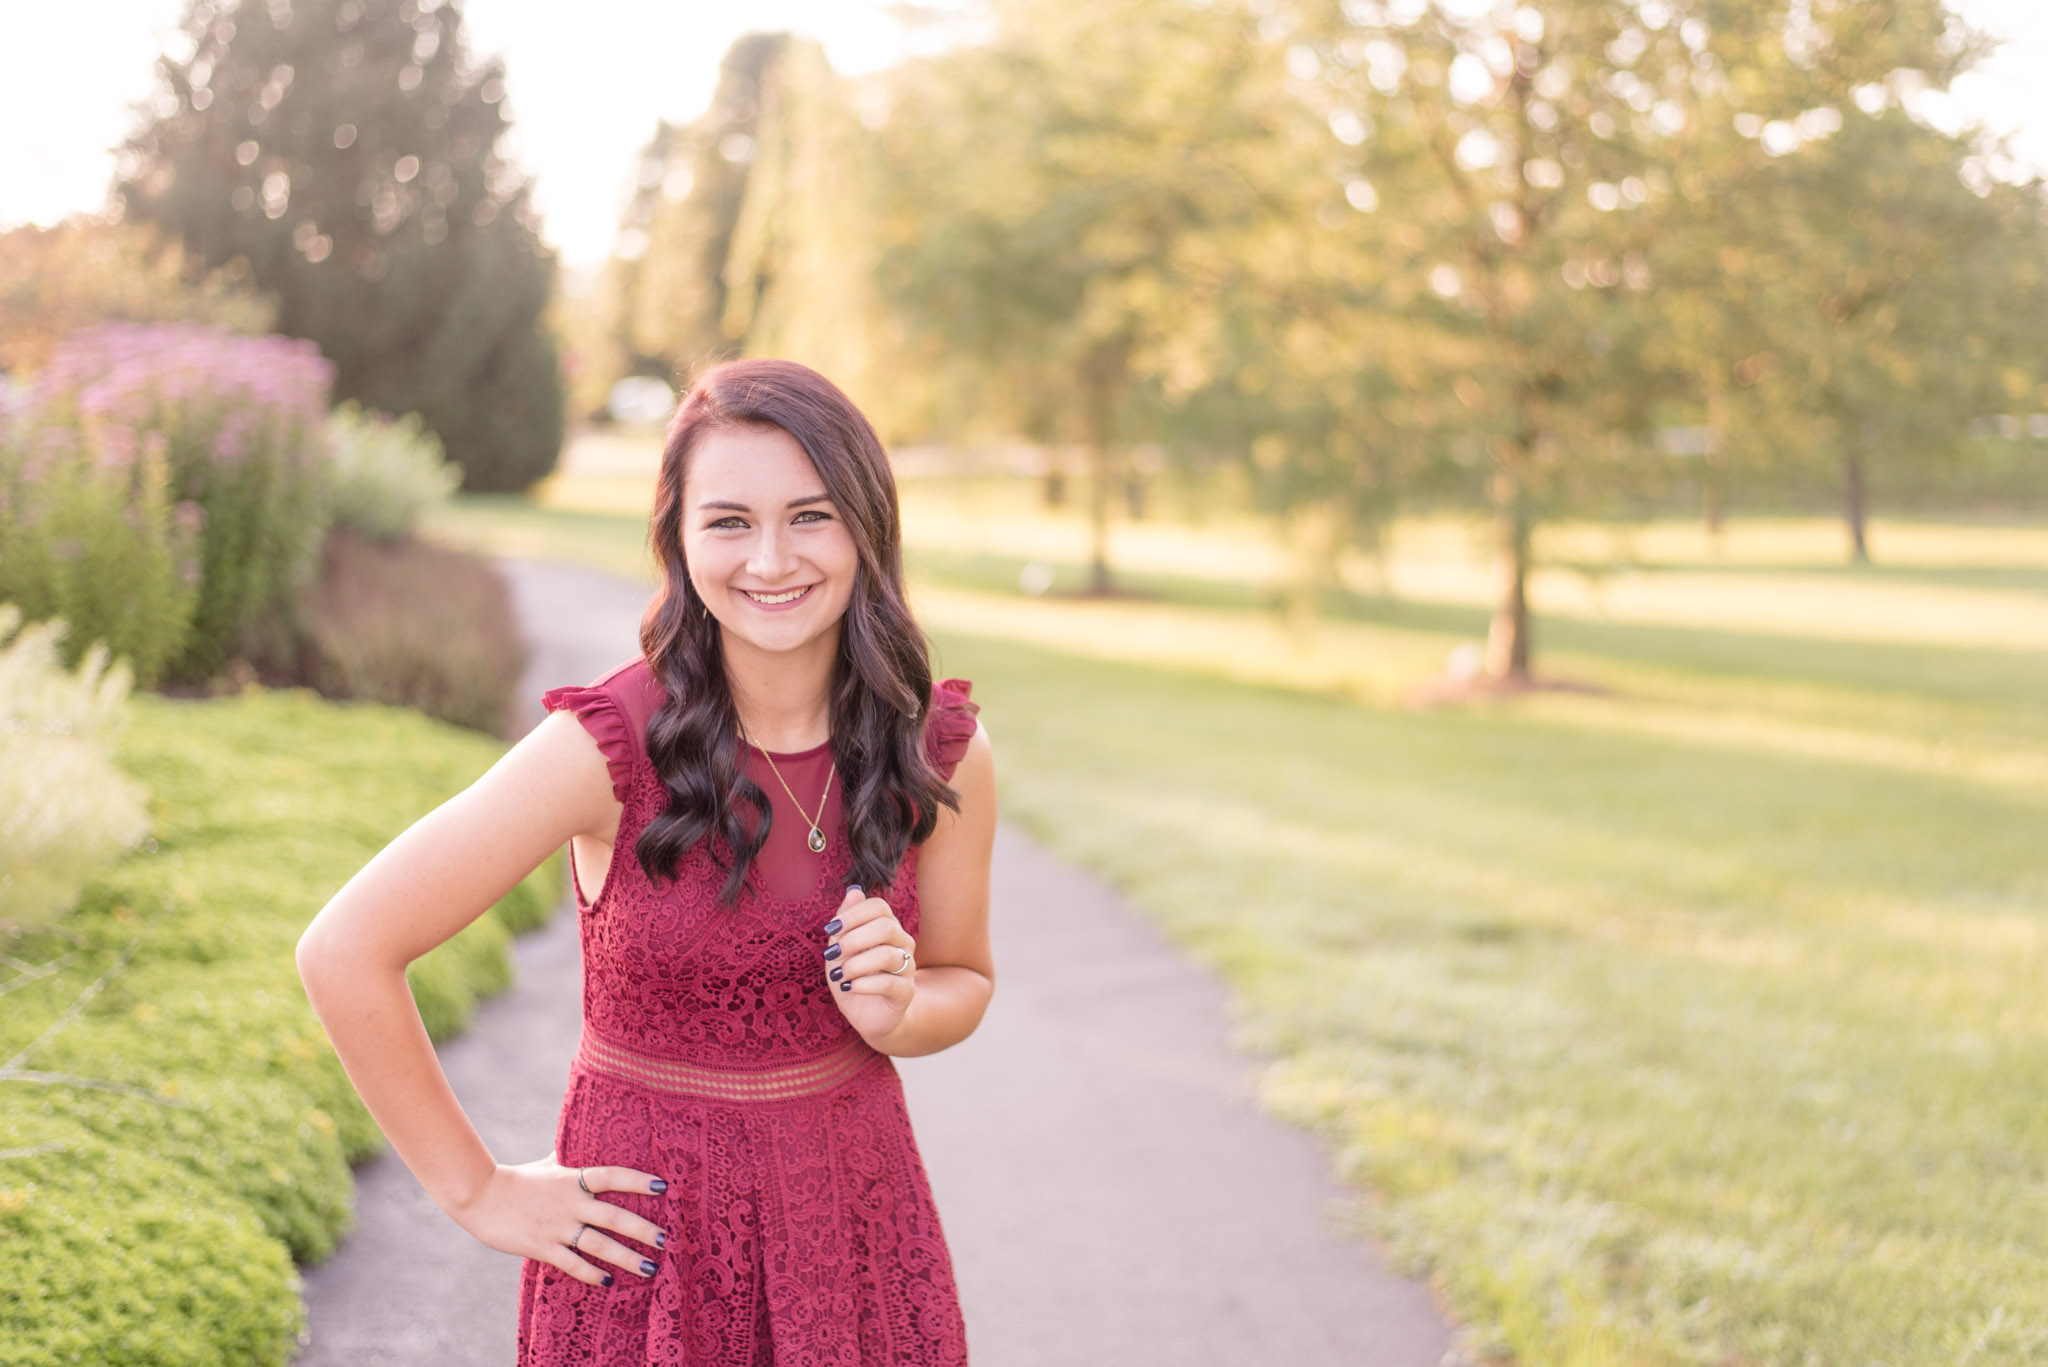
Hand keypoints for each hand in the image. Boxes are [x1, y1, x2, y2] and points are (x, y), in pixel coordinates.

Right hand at [449, 1149, 670, 1286]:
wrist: (479, 1196)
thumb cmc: (517, 1179)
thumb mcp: (548, 1164)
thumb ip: (571, 1157)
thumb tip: (584, 1136)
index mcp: (572, 1179)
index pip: (613, 1176)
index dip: (638, 1181)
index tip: (663, 1187)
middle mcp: (570, 1203)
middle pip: (614, 1216)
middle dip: (643, 1229)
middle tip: (666, 1240)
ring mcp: (557, 1227)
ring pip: (599, 1245)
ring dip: (627, 1258)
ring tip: (650, 1268)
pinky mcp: (542, 1248)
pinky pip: (572, 1264)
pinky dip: (592, 1274)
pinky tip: (608, 1282)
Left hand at [822, 884, 915, 1041]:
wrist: (868, 1014)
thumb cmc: (854, 976)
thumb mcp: (842, 948)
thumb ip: (847, 921)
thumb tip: (854, 890)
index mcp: (887, 927)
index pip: (879, 907)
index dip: (854, 914)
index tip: (830, 929)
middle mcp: (902, 943)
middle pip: (886, 927)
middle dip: (854, 939)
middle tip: (832, 954)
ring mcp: (907, 967)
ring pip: (888, 955)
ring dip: (856, 964)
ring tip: (839, 975)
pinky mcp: (906, 992)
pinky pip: (889, 983)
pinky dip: (863, 983)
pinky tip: (849, 987)